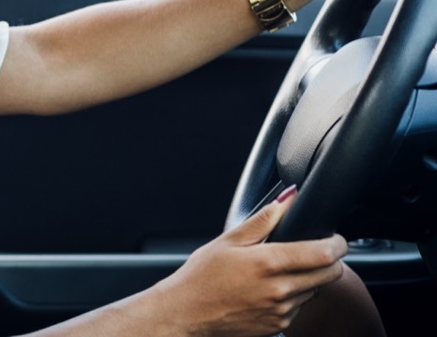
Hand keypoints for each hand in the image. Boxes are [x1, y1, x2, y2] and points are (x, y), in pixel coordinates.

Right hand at [150, 187, 345, 336]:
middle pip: (331, 274)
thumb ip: (263, 219)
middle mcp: (280, 290)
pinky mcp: (279, 326)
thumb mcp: (228, 240)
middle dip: (330, 260)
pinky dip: (295, 295)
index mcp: (268, 263)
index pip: (325, 254)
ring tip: (283, 270)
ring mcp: (282, 311)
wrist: (186, 313)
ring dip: (311, 279)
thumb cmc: (201, 276)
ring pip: (316, 291)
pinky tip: (271, 288)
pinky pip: (300, 307)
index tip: (334, 237)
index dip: (336, 243)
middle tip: (315, 251)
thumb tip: (288, 198)